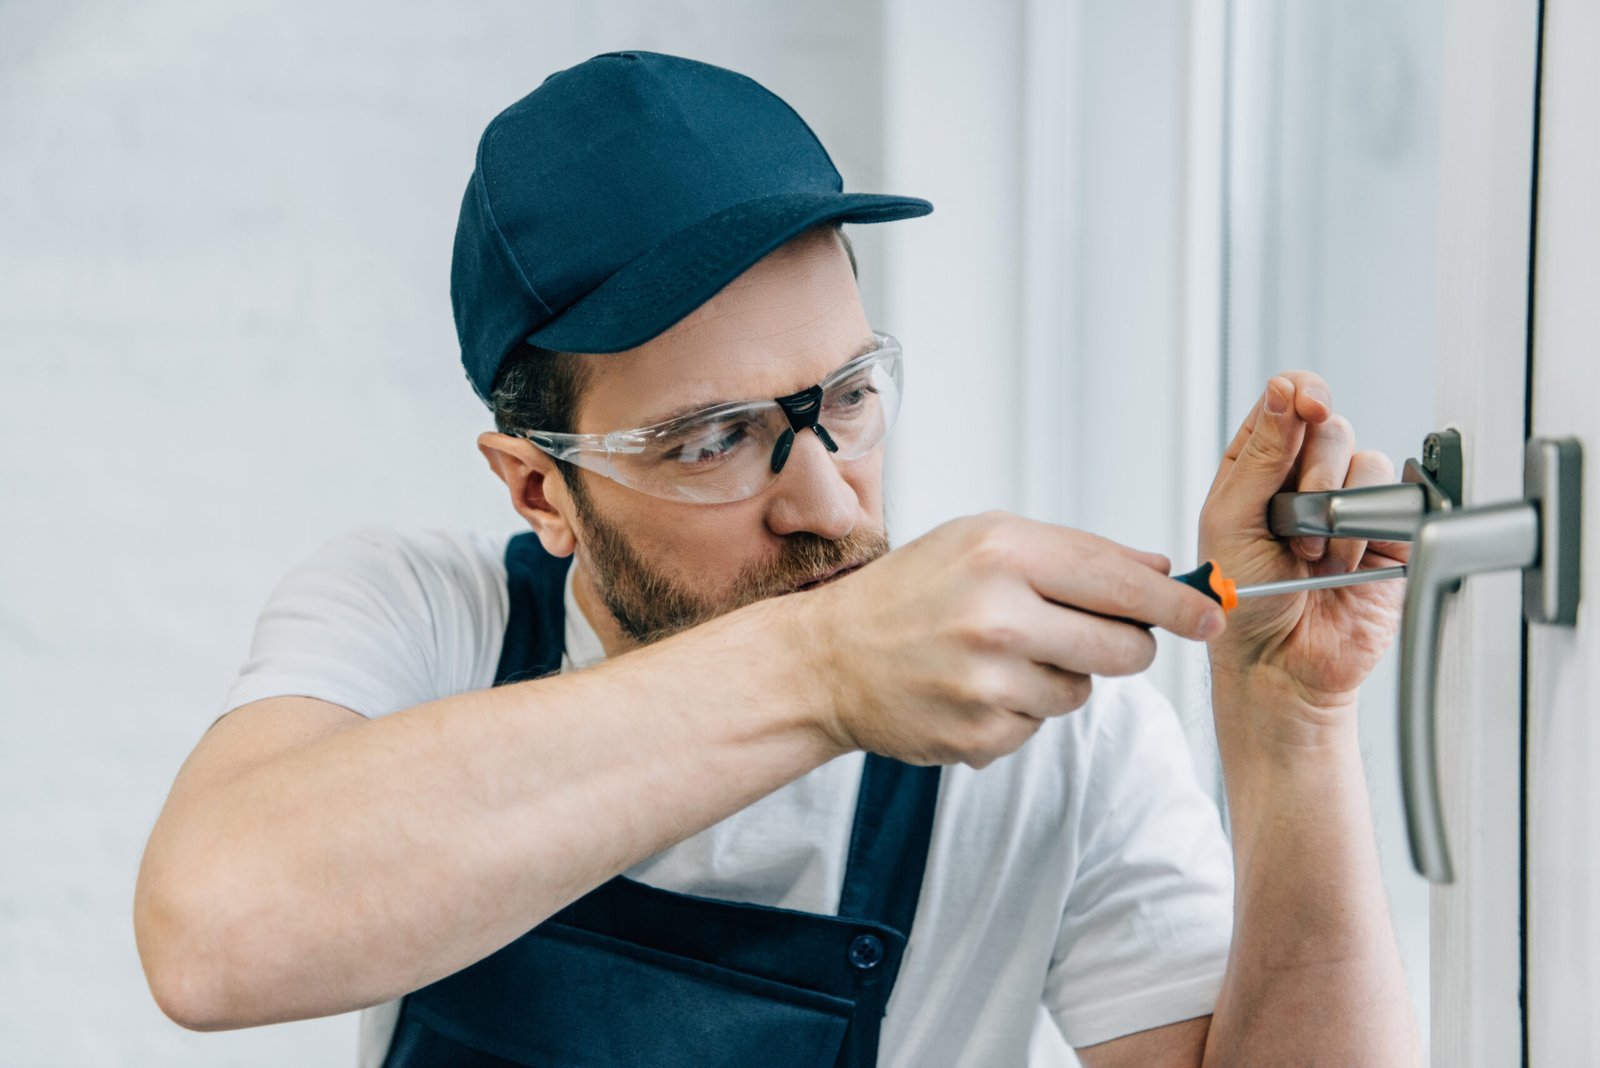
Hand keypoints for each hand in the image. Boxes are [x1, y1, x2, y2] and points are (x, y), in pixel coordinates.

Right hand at [796, 511, 1223, 766]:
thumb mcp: (984, 541)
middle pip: (1123, 648)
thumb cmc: (910, 592)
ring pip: (1083, 693)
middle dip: (1127, 646)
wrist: (829, 658)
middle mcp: (995, 616)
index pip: (1122, 582)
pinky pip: (1039, 728)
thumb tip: (1162, 570)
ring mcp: (986, 682)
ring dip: (1062, 678)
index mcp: (1002, 553)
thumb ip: (1077, 553)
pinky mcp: (977, 734)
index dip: (1179, 604)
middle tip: (1100, 637)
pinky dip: (1020, 712)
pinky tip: (975, 689)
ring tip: (1004, 657)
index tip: (1213, 615)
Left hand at [1200, 373, 1407, 725]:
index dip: (1299, 393)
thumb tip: (1284, 390)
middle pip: (1329, 425)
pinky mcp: (1386, 533)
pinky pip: (1395, 500)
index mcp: (1257, 465)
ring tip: (1311, 554)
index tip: (1304, 404)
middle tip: (1292, 521)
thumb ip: (1261, 454)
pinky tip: (1342, 563)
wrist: (1278, 664)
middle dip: (1313, 470)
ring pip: (1365, 460)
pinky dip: (1366, 529)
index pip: (1285, 402)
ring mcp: (1347, 505)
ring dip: (1335, 509)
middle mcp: (1304, 479)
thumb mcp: (1231, 519)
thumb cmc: (1242, 601)